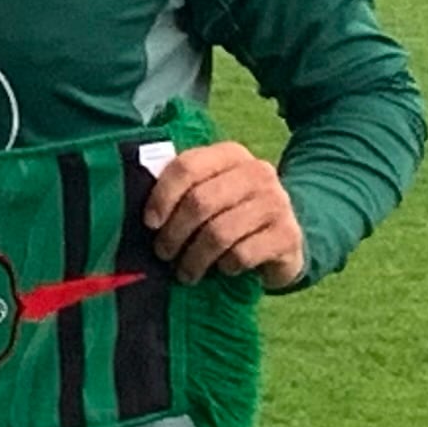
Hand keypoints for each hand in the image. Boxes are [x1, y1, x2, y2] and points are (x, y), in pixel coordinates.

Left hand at [142, 141, 304, 289]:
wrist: (283, 237)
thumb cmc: (230, 214)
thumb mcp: (210, 192)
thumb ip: (182, 190)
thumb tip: (138, 210)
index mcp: (230, 155)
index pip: (187, 166)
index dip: (162, 196)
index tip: (150, 223)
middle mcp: (257, 172)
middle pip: (200, 201)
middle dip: (175, 233)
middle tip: (163, 253)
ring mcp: (277, 202)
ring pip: (220, 232)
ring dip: (195, 258)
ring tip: (185, 272)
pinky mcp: (288, 234)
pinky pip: (243, 254)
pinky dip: (225, 266)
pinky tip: (222, 269)